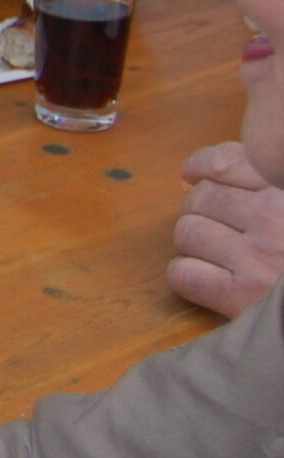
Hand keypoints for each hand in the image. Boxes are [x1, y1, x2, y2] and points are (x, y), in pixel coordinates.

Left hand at [167, 141, 283, 317]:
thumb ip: (273, 187)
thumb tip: (215, 172)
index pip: (224, 162)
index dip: (202, 167)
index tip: (196, 174)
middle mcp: (273, 216)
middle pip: (200, 198)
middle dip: (201, 210)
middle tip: (218, 226)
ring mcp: (257, 256)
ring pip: (187, 233)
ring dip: (194, 243)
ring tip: (218, 255)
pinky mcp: (243, 296)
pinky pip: (184, 274)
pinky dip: (187, 275)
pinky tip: (208, 280)